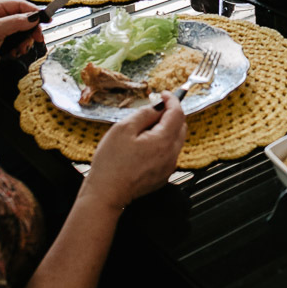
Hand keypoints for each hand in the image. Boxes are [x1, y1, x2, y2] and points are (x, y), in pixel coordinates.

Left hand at [0, 0, 43, 90]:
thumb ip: (15, 22)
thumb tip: (34, 17)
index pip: (19, 5)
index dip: (33, 11)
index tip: (45, 19)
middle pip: (24, 19)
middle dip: (31, 29)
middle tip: (38, 37)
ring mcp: (1, 31)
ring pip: (24, 32)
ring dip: (25, 41)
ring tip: (20, 49)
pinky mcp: (4, 43)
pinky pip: (20, 42)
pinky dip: (21, 48)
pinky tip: (14, 53)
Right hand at [82, 92, 186, 209]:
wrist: (106, 194)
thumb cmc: (111, 162)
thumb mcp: (124, 129)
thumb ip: (145, 114)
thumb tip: (158, 106)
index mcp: (164, 141)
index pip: (178, 113)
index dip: (172, 100)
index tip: (164, 94)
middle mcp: (172, 154)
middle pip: (181, 126)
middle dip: (171, 114)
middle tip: (154, 108)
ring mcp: (168, 167)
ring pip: (176, 140)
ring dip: (167, 129)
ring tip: (145, 127)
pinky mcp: (163, 175)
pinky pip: (169, 153)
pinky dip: (163, 143)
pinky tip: (145, 144)